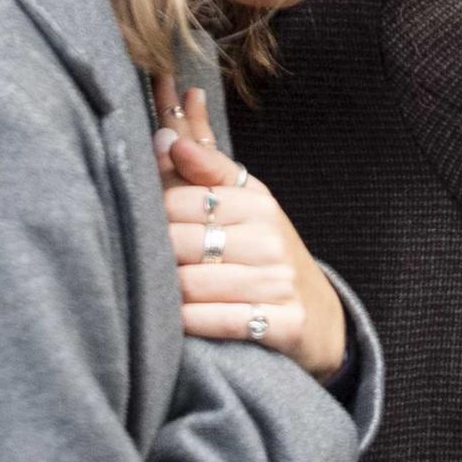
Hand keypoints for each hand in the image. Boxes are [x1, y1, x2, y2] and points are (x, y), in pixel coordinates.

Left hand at [155, 80, 347, 383]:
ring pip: (193, 283)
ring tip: (159, 293)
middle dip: (155, 256)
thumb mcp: (244, 203)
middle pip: (181, 241)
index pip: (181, 198)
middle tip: (144, 266)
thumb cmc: (265, 253)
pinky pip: (217, 322)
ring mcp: (279, 281)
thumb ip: (205, 167)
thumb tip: (167, 138)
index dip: (153, 214)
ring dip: (168, 293)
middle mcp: (271, 237)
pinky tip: (180, 319)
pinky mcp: (283, 323)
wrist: (316, 315)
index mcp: (257, 201)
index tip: (145, 223)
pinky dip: (191, 322)